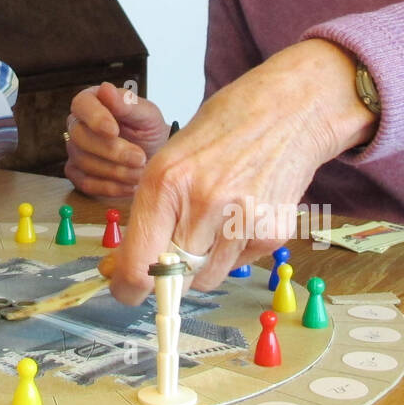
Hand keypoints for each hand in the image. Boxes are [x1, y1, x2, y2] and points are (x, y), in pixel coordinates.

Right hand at [63, 82, 170, 200]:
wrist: (155, 160)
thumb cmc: (149, 133)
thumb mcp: (148, 116)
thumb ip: (128, 104)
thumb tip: (105, 88)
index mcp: (93, 102)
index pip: (82, 104)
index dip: (95, 118)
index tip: (114, 130)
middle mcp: (78, 125)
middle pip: (80, 137)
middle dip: (112, 151)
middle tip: (140, 158)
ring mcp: (75, 150)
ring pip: (83, 161)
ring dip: (115, 171)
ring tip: (141, 173)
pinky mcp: (77, 174)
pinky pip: (85, 183)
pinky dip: (110, 187)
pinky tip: (130, 185)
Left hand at [110, 41, 376, 302]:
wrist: (286, 112)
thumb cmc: (220, 133)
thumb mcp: (168, 162)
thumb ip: (146, 216)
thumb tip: (117, 270)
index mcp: (165, 183)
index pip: (140, 264)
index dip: (127, 287)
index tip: (126, 291)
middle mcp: (203, 203)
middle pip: (172, 278)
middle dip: (166, 273)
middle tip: (173, 252)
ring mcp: (242, 220)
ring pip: (206, 279)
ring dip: (201, 265)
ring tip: (213, 221)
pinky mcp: (273, 233)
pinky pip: (238, 265)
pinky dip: (233, 252)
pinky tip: (241, 214)